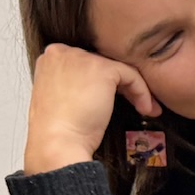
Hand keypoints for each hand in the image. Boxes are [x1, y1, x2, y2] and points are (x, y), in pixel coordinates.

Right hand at [24, 43, 158, 173]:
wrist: (58, 141)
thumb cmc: (57, 128)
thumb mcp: (59, 96)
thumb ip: (72, 82)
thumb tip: (94, 84)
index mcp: (50, 58)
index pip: (85, 63)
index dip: (102, 82)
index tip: (113, 98)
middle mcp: (63, 52)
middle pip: (102, 63)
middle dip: (119, 85)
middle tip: (134, 103)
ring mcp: (82, 58)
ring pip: (119, 69)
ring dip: (135, 89)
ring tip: (144, 109)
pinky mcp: (102, 68)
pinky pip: (131, 75)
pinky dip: (142, 92)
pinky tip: (145, 109)